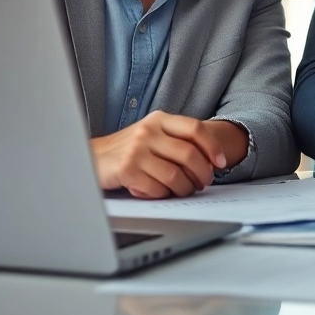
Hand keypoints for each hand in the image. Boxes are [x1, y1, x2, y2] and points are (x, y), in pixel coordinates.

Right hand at [90, 111, 226, 198]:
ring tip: (185, 191)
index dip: (212, 146)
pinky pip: (157, 188)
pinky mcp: (127, 169)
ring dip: (186, 188)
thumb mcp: (151, 134)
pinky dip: (163, 194)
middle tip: (204, 182)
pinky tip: (161, 192)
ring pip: (176, 175)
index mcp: (158, 120)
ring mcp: (137, 150)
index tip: (221, 162)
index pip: (195, 129)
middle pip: (190, 154)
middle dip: (203, 173)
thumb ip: (175, 140)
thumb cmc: (127, 149)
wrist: (92, 157)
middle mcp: (148, 131)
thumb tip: (210, 159)